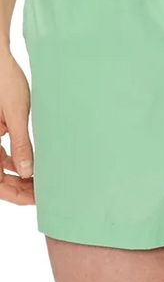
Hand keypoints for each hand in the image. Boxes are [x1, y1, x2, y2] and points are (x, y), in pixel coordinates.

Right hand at [0, 51, 33, 204]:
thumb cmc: (5, 82)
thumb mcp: (17, 115)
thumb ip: (21, 144)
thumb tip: (27, 172)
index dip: (15, 194)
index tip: (36, 199)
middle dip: (19, 187)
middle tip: (43, 192)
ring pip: (0, 165)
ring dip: (18, 174)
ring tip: (41, 179)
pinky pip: (2, 151)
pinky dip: (15, 159)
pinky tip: (32, 162)